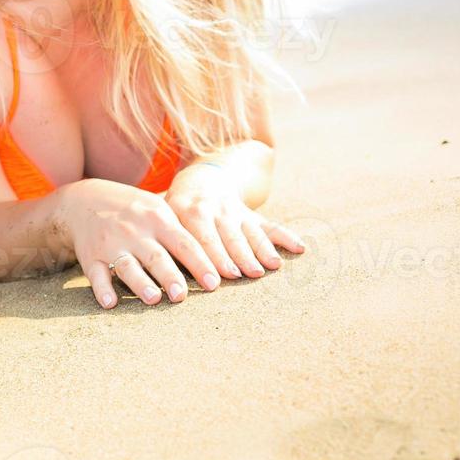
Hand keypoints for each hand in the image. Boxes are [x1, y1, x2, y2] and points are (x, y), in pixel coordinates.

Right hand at [64, 177, 220, 308]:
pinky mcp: (90, 257)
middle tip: (182, 296)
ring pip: (127, 266)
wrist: (84, 200)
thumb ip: (183, 232)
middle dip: (170, 276)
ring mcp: (111, 244)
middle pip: (156, 256)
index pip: (184, 243)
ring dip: (140, 283)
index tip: (215, 283)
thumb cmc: (134, 210)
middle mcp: (134, 231)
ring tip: (154, 298)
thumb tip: (220, 260)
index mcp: (157, 219)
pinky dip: (102, 289)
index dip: (199, 264)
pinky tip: (110, 303)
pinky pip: (96, 275)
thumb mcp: (158, 209)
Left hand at [164, 163, 305, 279]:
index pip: (200, 237)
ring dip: (261, 249)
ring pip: (250, 232)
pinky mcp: (251, 216)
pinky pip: (270, 226)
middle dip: (238, 256)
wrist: (200, 181)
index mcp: (188, 211)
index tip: (216, 279)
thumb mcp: (165, 215)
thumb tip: (160, 273)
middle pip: (227, 236)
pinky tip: (300, 248)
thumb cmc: (176, 209)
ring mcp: (235, 212)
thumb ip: (166, 240)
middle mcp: (214, 210)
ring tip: (272, 266)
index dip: (209, 257)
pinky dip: (285, 237)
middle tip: (247, 274)